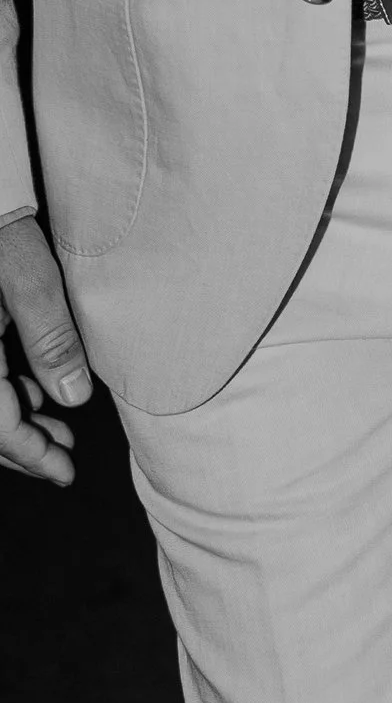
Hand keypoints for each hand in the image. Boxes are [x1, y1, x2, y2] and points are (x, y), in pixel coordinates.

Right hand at [0, 211, 90, 489]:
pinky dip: (6, 394)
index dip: (30, 452)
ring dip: (15, 422)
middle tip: (63, 462)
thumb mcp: (31, 280)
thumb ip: (51, 339)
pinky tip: (36, 395)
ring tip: (59, 433)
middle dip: (22, 447)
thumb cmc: (1, 231)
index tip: (63, 472)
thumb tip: (74, 399)